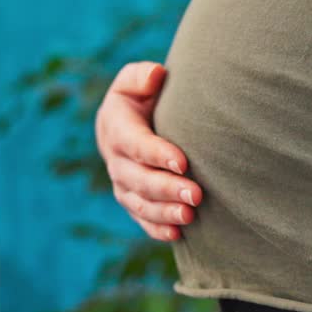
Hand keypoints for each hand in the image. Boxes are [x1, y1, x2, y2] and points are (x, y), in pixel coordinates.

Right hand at [95, 61, 202, 240]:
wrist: (129, 122)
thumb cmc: (141, 96)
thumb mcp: (137, 79)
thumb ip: (143, 76)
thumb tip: (156, 76)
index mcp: (116, 127)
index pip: (135, 144)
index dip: (157, 154)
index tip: (183, 162)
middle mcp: (115, 160)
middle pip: (138, 179)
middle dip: (166, 188)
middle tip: (196, 195)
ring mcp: (122, 184)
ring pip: (139, 203)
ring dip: (164, 212)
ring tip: (190, 217)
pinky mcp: (132, 200)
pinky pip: (142, 218)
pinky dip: (157, 228)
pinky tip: (178, 235)